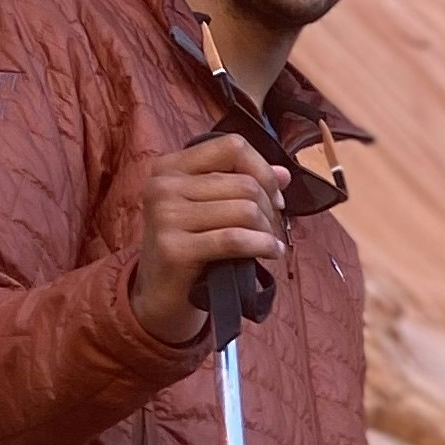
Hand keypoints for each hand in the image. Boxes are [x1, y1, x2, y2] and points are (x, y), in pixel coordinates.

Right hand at [129, 134, 287, 343]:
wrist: (159, 297)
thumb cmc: (190, 249)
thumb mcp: (210, 211)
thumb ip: (241, 185)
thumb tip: (285, 173)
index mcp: (170, 167)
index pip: (231, 147)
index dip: (262, 169)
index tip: (275, 196)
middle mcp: (163, 185)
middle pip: (243, 183)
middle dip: (270, 209)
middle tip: (273, 230)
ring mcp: (165, 216)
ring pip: (244, 210)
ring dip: (267, 230)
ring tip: (269, 245)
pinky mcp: (174, 248)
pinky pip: (235, 239)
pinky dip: (262, 246)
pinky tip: (271, 253)